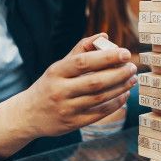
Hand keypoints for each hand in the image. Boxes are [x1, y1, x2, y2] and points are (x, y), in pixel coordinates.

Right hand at [22, 34, 136, 137]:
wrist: (28, 114)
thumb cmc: (50, 84)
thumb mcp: (59, 66)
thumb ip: (81, 50)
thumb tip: (104, 36)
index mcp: (56, 72)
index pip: (83, 62)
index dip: (106, 57)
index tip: (125, 53)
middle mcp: (60, 90)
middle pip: (95, 82)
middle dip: (119, 74)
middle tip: (133, 67)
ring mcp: (66, 109)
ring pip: (100, 98)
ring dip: (120, 88)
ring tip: (132, 79)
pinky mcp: (72, 124)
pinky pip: (99, 113)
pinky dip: (115, 104)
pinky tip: (124, 95)